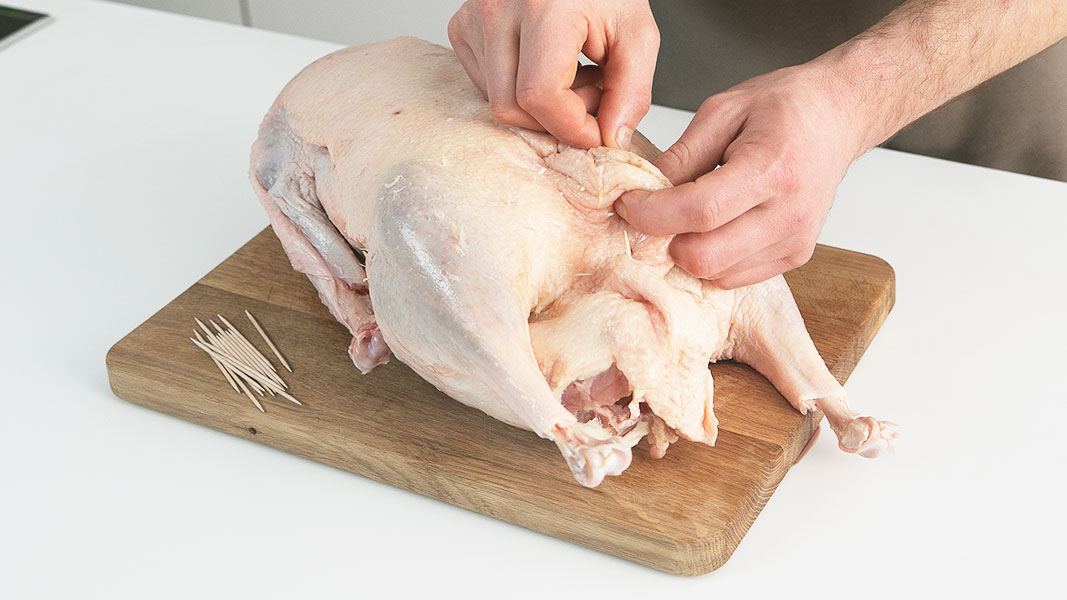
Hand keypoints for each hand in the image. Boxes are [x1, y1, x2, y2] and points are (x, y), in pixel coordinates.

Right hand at [448, 0, 658, 148]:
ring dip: (540, 107)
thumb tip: (610, 139)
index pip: (539, 94)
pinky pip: (486, 87)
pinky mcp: (463, 30)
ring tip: (573, 75)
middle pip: (512, 108)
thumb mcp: (637, 34)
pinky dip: (520, 91)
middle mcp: (497, 10)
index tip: (598, 130)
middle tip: (593, 93)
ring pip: (497, 102)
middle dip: (557, 119)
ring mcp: (473, 20)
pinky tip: (547, 68)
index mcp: (542, 7)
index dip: (572, 126)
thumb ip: (632, 91)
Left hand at [615, 63, 868, 287]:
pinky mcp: (795, 256)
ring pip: (715, 274)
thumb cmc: (785, 106)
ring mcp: (795, 240)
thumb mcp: (724, 109)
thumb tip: (643, 191)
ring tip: (685, 216)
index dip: (651, 214)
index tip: (627, 203)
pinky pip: (734, 277)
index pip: (698, 211)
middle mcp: (788, 213)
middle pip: (704, 256)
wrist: (839, 115)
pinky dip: (711, 260)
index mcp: (771, 168)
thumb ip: (681, 155)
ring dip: (686, 251)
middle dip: (663, 239)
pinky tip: (713, 228)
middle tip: (650, 214)